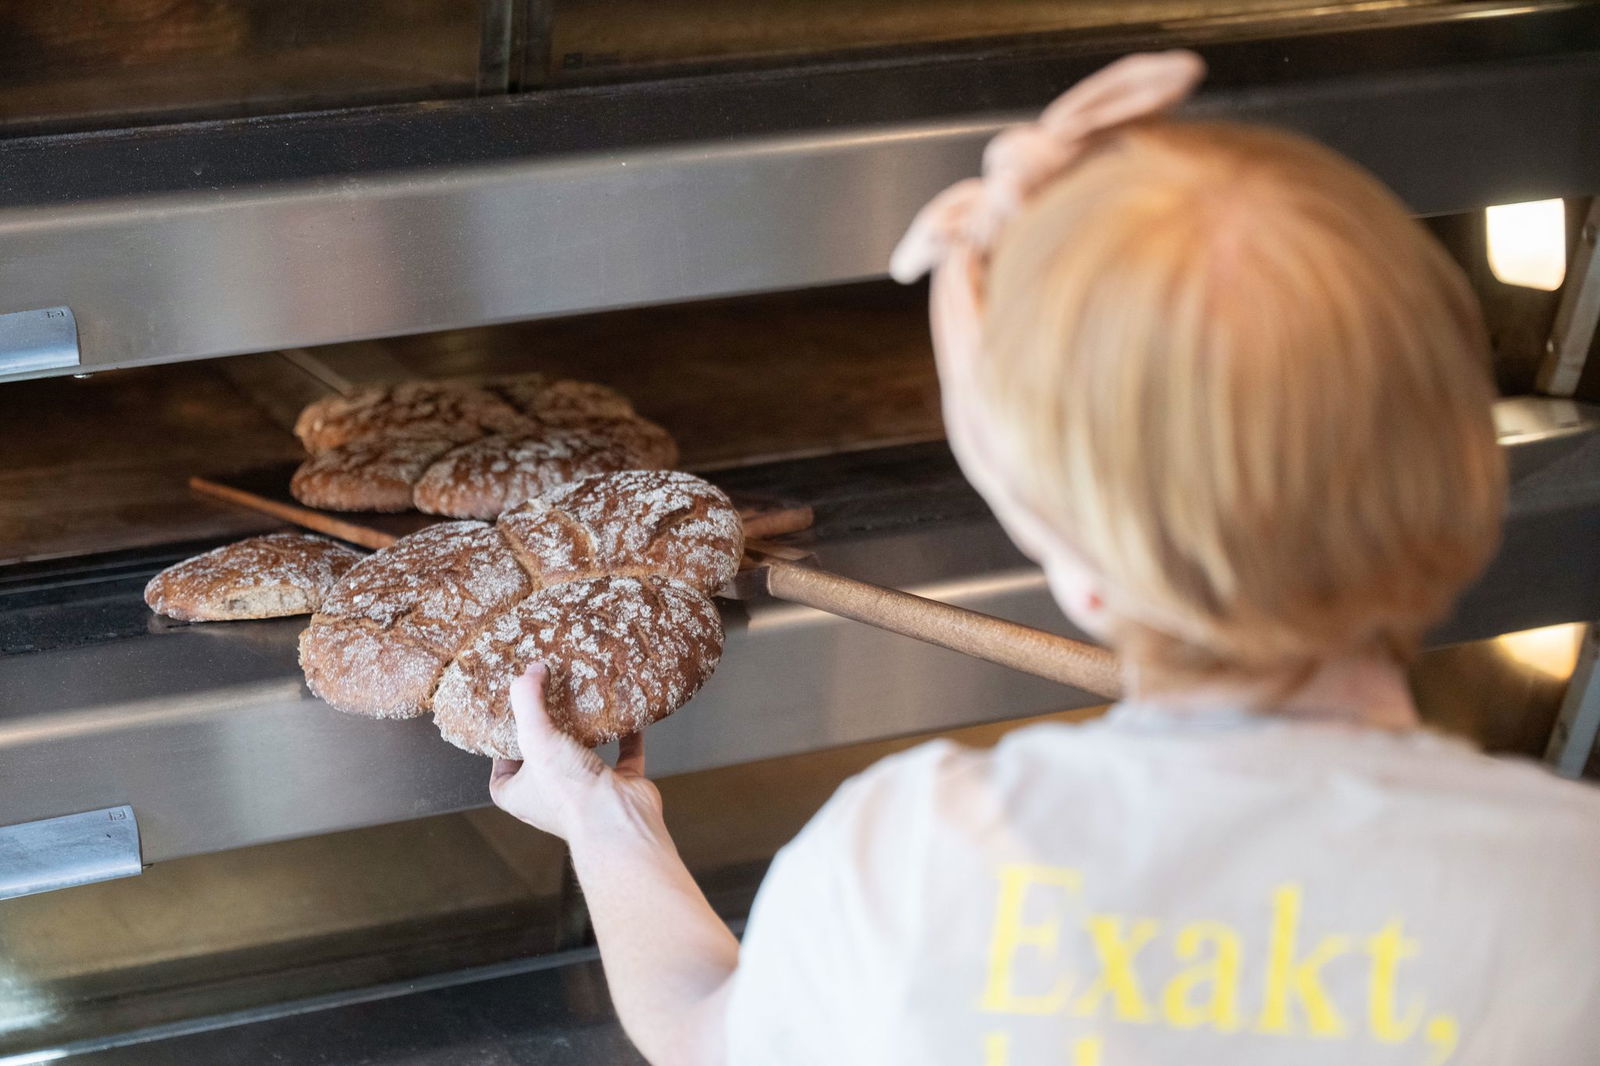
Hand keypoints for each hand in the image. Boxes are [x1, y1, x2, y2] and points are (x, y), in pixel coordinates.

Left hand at [489, 663, 662, 843]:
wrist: (617, 821)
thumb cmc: (569, 794)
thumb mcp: (535, 738)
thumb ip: (528, 701)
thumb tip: (530, 671)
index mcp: (521, 795)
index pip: (502, 775)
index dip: (502, 751)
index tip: (508, 724)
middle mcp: (552, 796)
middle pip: (544, 760)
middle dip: (547, 735)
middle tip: (549, 702)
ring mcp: (588, 791)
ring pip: (584, 756)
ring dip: (586, 732)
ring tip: (585, 702)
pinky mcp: (620, 784)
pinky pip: (625, 755)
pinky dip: (627, 736)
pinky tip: (628, 714)